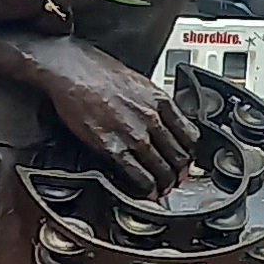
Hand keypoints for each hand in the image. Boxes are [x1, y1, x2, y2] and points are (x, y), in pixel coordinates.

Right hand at [32, 36, 196, 192]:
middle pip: (179, 156)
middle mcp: (152, 119)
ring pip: (162, 169)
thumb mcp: (138, 82)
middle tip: (176, 181)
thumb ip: (152, 103)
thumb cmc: (98, 71)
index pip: (190, 136)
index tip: (187, 161)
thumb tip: (159, 120)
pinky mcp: (113, 147)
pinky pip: (138, 175)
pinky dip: (146, 188)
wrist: (72, 70)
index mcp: (160, 101)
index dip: (191, 154)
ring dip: (165, 185)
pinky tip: (147, 192)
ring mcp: (134, 135)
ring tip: (162, 191)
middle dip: (180, 174)